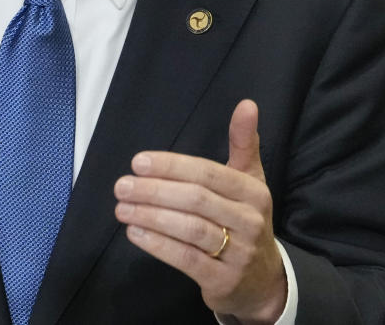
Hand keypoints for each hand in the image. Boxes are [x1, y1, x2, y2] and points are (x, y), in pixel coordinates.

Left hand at [114, 99, 286, 324]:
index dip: (172, 167)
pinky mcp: (224, 281)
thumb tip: (247, 103)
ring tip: (122, 208)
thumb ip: (243, 143)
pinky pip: (187, 259)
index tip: (138, 162)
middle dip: (154, 191)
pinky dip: (158, 245)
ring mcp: (239, 253)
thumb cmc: (245, 220)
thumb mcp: (249, 181)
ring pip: (190, 230)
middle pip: (196, 200)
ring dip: (151, 217)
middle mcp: (250, 221)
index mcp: (253, 192)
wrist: (263, 281)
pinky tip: (135, 232)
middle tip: (122, 185)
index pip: (208, 174)